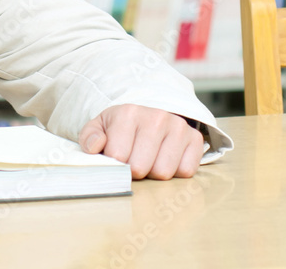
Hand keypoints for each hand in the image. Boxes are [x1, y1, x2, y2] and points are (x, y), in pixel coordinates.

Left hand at [78, 104, 204, 180]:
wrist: (148, 115)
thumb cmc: (121, 127)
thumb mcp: (99, 127)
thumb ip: (90, 137)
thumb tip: (96, 147)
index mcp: (128, 113)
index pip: (118, 157)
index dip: (115, 164)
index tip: (116, 156)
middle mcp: (156, 117)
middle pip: (140, 167)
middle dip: (134, 170)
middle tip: (132, 159)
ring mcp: (178, 127)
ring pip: (163, 172)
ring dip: (154, 172)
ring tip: (149, 158)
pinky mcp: (195, 138)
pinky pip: (185, 171)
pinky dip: (175, 171)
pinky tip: (166, 158)